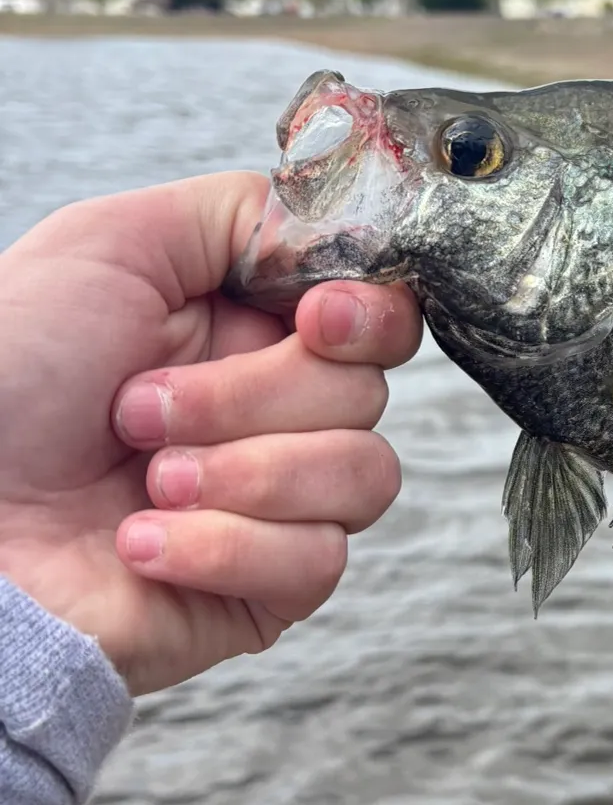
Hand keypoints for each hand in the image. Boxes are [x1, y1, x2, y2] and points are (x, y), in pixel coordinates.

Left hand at [0, 172, 421, 694]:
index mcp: (250, 332)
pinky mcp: (266, 590)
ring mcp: (277, 504)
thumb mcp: (108, 246)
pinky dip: (224, 547)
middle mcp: (275, 415)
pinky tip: (142, 544)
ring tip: (145, 485)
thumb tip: (335, 233)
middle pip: (367, 392)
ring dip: (244, 474)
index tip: (314, 318)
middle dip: (251, 398)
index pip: (382, 318)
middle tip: (137, 410)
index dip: (367, 317)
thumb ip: (240, 213)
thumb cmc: (1, 384)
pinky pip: (317, 560)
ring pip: (364, 476)